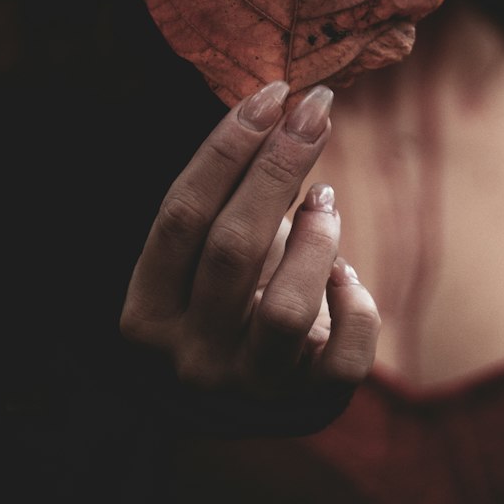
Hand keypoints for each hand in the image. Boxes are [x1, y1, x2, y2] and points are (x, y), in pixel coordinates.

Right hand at [120, 80, 379, 417]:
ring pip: (285, 307)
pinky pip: (347, 355)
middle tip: (313, 111)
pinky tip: (349, 275)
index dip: (227, 147)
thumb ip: (226, 200)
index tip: (269, 95)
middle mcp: (188, 357)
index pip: (181, 215)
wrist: (241, 402)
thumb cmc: (221, 304)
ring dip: (315, 238)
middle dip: (278, 166)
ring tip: (325, 202)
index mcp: (146, 314)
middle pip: (232, 247)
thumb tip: (285, 111)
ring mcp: (249, 389)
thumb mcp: (202, 259)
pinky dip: (357, 305)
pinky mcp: (310, 408)